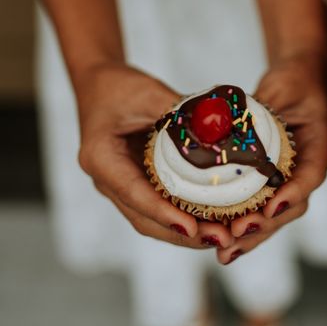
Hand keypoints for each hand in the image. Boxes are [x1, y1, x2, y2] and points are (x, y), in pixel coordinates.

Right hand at [75, 63, 235, 248]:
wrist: (101, 85)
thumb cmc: (119, 87)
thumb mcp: (148, 93)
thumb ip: (179, 112)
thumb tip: (222, 129)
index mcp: (101, 158)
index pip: (133, 193)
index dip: (163, 214)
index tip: (192, 228)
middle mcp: (108, 180)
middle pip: (145, 219)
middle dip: (184, 234)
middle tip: (223, 239)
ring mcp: (122, 187)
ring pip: (153, 221)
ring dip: (189, 232)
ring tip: (226, 237)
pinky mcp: (138, 186)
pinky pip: (162, 209)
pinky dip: (187, 217)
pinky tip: (217, 222)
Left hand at [217, 52, 326, 263]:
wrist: (303, 77)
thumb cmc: (294, 78)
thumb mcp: (281, 86)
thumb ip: (261, 108)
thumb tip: (225, 129)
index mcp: (323, 143)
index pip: (311, 174)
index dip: (293, 193)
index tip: (271, 207)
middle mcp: (312, 166)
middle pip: (293, 206)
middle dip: (264, 227)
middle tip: (234, 241)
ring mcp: (296, 176)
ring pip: (278, 214)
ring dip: (252, 235)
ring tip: (224, 254)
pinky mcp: (278, 180)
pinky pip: (264, 206)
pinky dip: (245, 222)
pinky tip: (222, 239)